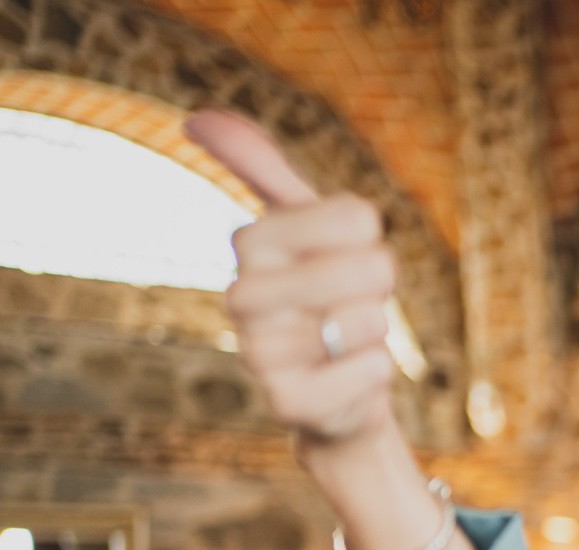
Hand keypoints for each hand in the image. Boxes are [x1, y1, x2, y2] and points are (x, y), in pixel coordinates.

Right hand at [185, 110, 397, 446]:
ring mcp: (260, 355)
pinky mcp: (287, 404)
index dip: (369, 234)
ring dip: (375, 332)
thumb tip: (197, 117)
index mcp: (251, 244)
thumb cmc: (323, 294)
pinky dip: (375, 372)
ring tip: (345, 339)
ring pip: (371, 322)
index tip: (351, 245)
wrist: (333, 389)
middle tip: (357, 298)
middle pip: (369, 269)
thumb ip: (260, 168)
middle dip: (380, 285)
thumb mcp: (299, 225)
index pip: (354, 216)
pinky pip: (372, 370)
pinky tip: (345, 377)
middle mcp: (242, 297)